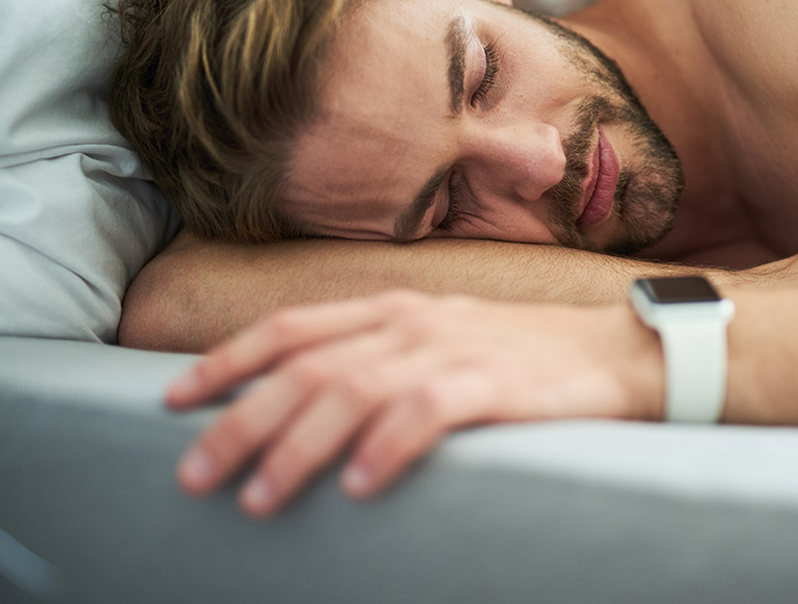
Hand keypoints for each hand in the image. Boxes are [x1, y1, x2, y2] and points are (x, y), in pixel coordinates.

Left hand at [166, 291, 660, 516]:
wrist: (613, 351)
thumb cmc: (521, 354)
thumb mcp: (439, 339)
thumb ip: (378, 354)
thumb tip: (306, 395)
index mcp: (392, 308)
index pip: (292, 328)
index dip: (227, 360)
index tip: (174, 399)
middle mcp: (412, 322)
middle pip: (307, 368)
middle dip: (241, 421)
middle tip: (196, 474)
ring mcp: (452, 349)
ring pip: (353, 391)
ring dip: (298, 447)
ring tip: (259, 498)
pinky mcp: (494, 383)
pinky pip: (427, 413)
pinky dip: (386, 448)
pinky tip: (358, 485)